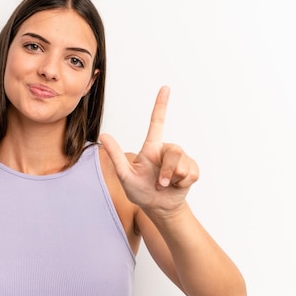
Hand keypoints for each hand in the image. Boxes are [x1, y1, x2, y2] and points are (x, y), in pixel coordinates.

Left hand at [100, 86, 198, 217]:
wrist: (159, 207)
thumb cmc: (140, 191)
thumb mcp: (125, 175)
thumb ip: (116, 156)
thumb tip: (103, 136)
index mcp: (152, 148)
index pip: (157, 122)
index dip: (161, 105)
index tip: (165, 88)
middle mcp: (167, 150)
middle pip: (174, 151)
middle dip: (167, 171)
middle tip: (160, 184)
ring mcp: (181, 160)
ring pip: (182, 163)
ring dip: (173, 179)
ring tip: (166, 185)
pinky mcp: (192, 169)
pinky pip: (192, 173)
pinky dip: (183, 183)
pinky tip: (178, 186)